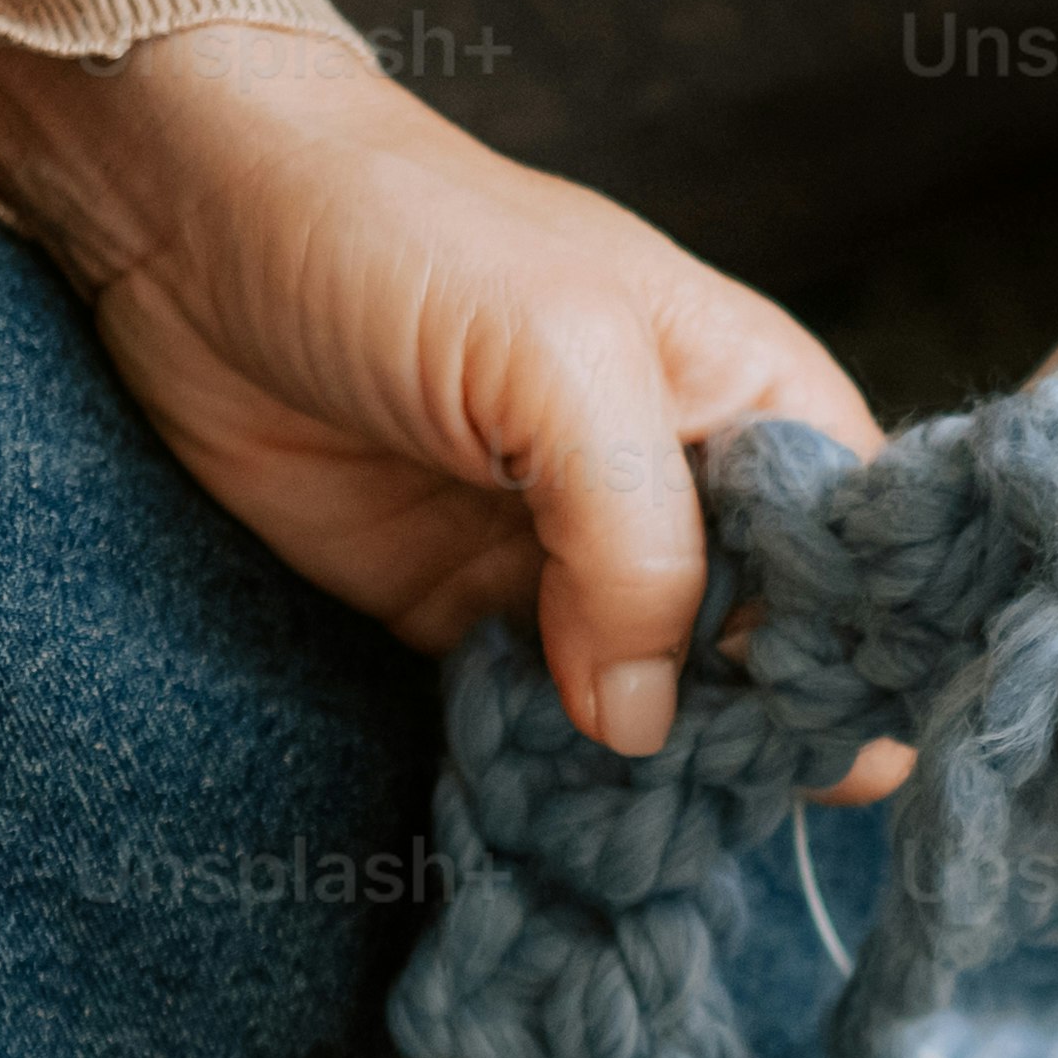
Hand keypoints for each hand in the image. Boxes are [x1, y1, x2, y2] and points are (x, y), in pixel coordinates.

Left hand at [0, 13, 874, 766]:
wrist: (186, 215)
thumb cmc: (405, 236)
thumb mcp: (559, 363)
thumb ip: (637, 545)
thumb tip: (648, 723)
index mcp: (760, 408)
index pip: (865, 559)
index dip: (871, 654)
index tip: (847, 755)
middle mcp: (687, 496)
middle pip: (770, 655)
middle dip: (755, 741)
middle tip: (718, 817)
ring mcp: (573, 564)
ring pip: (656, 709)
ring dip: (646, 780)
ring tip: (635, 842)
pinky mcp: (466, 613)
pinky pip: (536, 723)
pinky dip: (542, 774)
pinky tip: (546, 814)